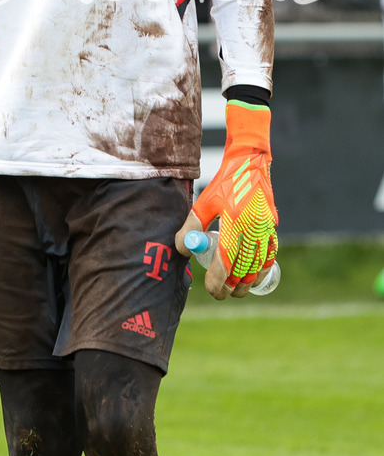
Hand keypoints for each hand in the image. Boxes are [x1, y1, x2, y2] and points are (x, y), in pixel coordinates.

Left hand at [176, 101, 277, 299]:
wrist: (250, 162)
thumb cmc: (224, 181)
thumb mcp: (204, 201)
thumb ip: (193, 225)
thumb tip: (183, 250)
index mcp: (233, 219)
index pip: (226, 258)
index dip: (218, 279)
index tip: (211, 289)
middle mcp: (252, 226)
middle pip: (244, 267)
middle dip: (232, 286)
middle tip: (221, 294)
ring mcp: (265, 228)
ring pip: (258, 265)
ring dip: (248, 282)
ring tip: (236, 291)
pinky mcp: (272, 227)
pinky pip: (270, 255)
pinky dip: (263, 270)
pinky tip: (255, 279)